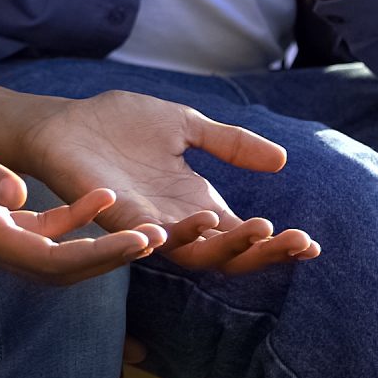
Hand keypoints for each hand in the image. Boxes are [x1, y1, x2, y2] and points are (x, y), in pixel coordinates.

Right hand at [0, 106, 163, 284]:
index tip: (141, 242)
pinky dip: (73, 222)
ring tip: (144, 229)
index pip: (52, 259)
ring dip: (99, 246)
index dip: (100, 254)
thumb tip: (19, 192)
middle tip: (160, 240)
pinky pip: (40, 233)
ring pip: (55, 256)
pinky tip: (100, 199)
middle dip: (111, 259)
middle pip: (61, 269)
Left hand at [21, 91, 320, 273]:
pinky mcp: (114, 217)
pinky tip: (193, 226)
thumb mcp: (186, 126)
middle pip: (228, 254)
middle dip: (264, 251)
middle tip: (296, 240)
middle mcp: (175, 222)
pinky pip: (144, 236)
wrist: (64, 123)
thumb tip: (282, 160)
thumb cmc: (120, 126)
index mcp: (195, 204)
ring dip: (226, 244)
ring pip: (193, 251)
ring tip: (259, 228)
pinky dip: (166, 235)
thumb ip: (229, 144)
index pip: (243, 236)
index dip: (277, 244)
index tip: (313, 244)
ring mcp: (146, 224)